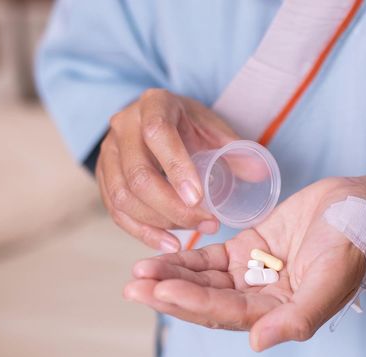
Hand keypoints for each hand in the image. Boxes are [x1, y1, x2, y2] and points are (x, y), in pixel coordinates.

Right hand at [97, 88, 239, 251]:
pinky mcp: (104, 179)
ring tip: (193, 232)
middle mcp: (122, 126)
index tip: (199, 198)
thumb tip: (261, 175)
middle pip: (138, 174)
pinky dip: (142, 232)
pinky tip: (168, 243)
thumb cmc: (189, 126)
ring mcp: (108, 153)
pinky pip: (116, 212)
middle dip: (173, 207)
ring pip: (123, 197)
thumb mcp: (214, 129)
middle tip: (207, 223)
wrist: (156, 122)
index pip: (157, 133)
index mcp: (153, 104)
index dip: (176, 167)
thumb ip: (237, 150)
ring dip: (160, 222)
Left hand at [124, 177, 365, 350]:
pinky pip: (210, 258)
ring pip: (203, 281)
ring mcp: (252, 274)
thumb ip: (298, 316)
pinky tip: (159, 257)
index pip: (227, 314)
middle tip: (134, 287)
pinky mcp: (248, 249)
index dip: (192, 303)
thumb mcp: (331, 281)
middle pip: (206, 301)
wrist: (362, 206)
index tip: (161, 290)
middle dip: (169, 295)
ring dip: (171, 277)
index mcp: (279, 314)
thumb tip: (258, 344)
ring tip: (139, 271)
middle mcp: (261, 300)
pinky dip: (185, 259)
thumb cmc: (354, 244)